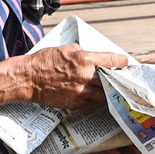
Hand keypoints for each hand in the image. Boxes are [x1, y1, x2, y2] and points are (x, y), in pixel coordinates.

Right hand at [11, 44, 128, 108]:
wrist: (28, 78)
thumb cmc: (44, 61)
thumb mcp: (66, 49)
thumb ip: (83, 54)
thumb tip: (95, 58)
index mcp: (84, 59)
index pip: (112, 60)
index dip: (122, 61)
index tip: (126, 62)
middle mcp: (85, 77)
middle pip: (111, 79)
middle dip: (115, 77)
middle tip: (119, 76)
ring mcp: (81, 92)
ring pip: (103, 94)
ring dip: (106, 90)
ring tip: (107, 86)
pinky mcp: (76, 104)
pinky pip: (91, 101)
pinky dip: (93, 97)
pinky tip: (91, 92)